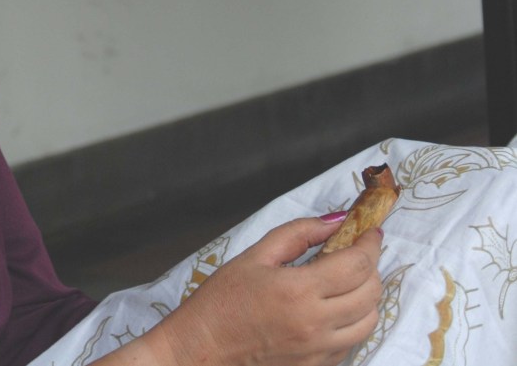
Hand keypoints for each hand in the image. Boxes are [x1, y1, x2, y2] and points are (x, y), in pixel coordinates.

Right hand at [143, 217, 382, 365]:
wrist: (202, 349)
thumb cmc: (221, 300)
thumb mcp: (254, 256)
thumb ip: (298, 233)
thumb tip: (336, 221)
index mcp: (298, 290)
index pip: (357, 264)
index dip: (370, 244)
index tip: (370, 231)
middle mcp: (316, 324)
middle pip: (371, 293)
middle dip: (371, 267)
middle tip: (357, 251)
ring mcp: (319, 350)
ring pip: (369, 321)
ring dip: (367, 297)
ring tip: (348, 281)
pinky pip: (352, 342)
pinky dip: (353, 322)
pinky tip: (332, 308)